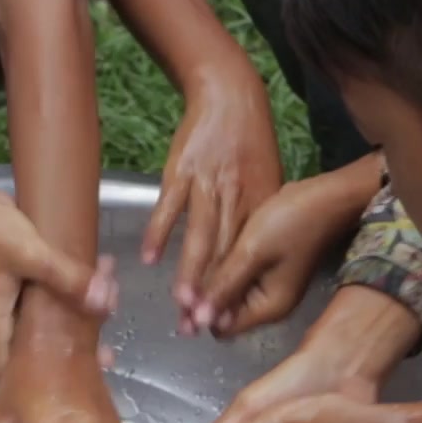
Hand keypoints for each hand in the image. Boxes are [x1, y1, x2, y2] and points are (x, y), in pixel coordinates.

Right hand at [0, 174, 118, 377]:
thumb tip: (104, 303)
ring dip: (70, 332)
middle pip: (32, 356)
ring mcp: (6, 305)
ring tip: (107, 336)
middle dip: (65, 361)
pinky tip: (94, 298)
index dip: (38, 391)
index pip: (12, 377)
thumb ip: (68, 279)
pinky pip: (43, 307)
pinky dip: (66, 306)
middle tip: (104, 362)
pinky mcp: (15, 288)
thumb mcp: (31, 255)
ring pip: (41, 331)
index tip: (73, 394)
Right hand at [143, 78, 282, 328]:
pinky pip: (170, 208)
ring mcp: (208, 185)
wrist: (230, 95)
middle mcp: (237, 198)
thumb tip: (250, 260)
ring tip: (181, 305)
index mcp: (262, 204)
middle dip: (213, 294)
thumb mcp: (270, 180)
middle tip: (200, 327)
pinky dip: (159, 233)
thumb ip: (259, 220)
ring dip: (190, 274)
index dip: (237, 290)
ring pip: (199, 237)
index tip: (228, 322)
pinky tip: (151, 259)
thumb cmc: (252, 142)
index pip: (249, 257)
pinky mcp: (182, 171)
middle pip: (224, 254)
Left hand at [188, 162, 376, 338]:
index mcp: (269, 307)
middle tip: (178, 284)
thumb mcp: (251, 252)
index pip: (223, 327)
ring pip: (232, 295)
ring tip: (187, 269)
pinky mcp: (273, 269)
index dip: (200, 316)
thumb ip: (224, 286)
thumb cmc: (292, 220)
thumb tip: (198, 321)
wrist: (330, 196)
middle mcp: (272, 304)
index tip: (178, 299)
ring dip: (213, 287)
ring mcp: (274, 286)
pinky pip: (242, 278)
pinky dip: (226, 273)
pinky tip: (210, 257)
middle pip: (227, 314)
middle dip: (204, 303)